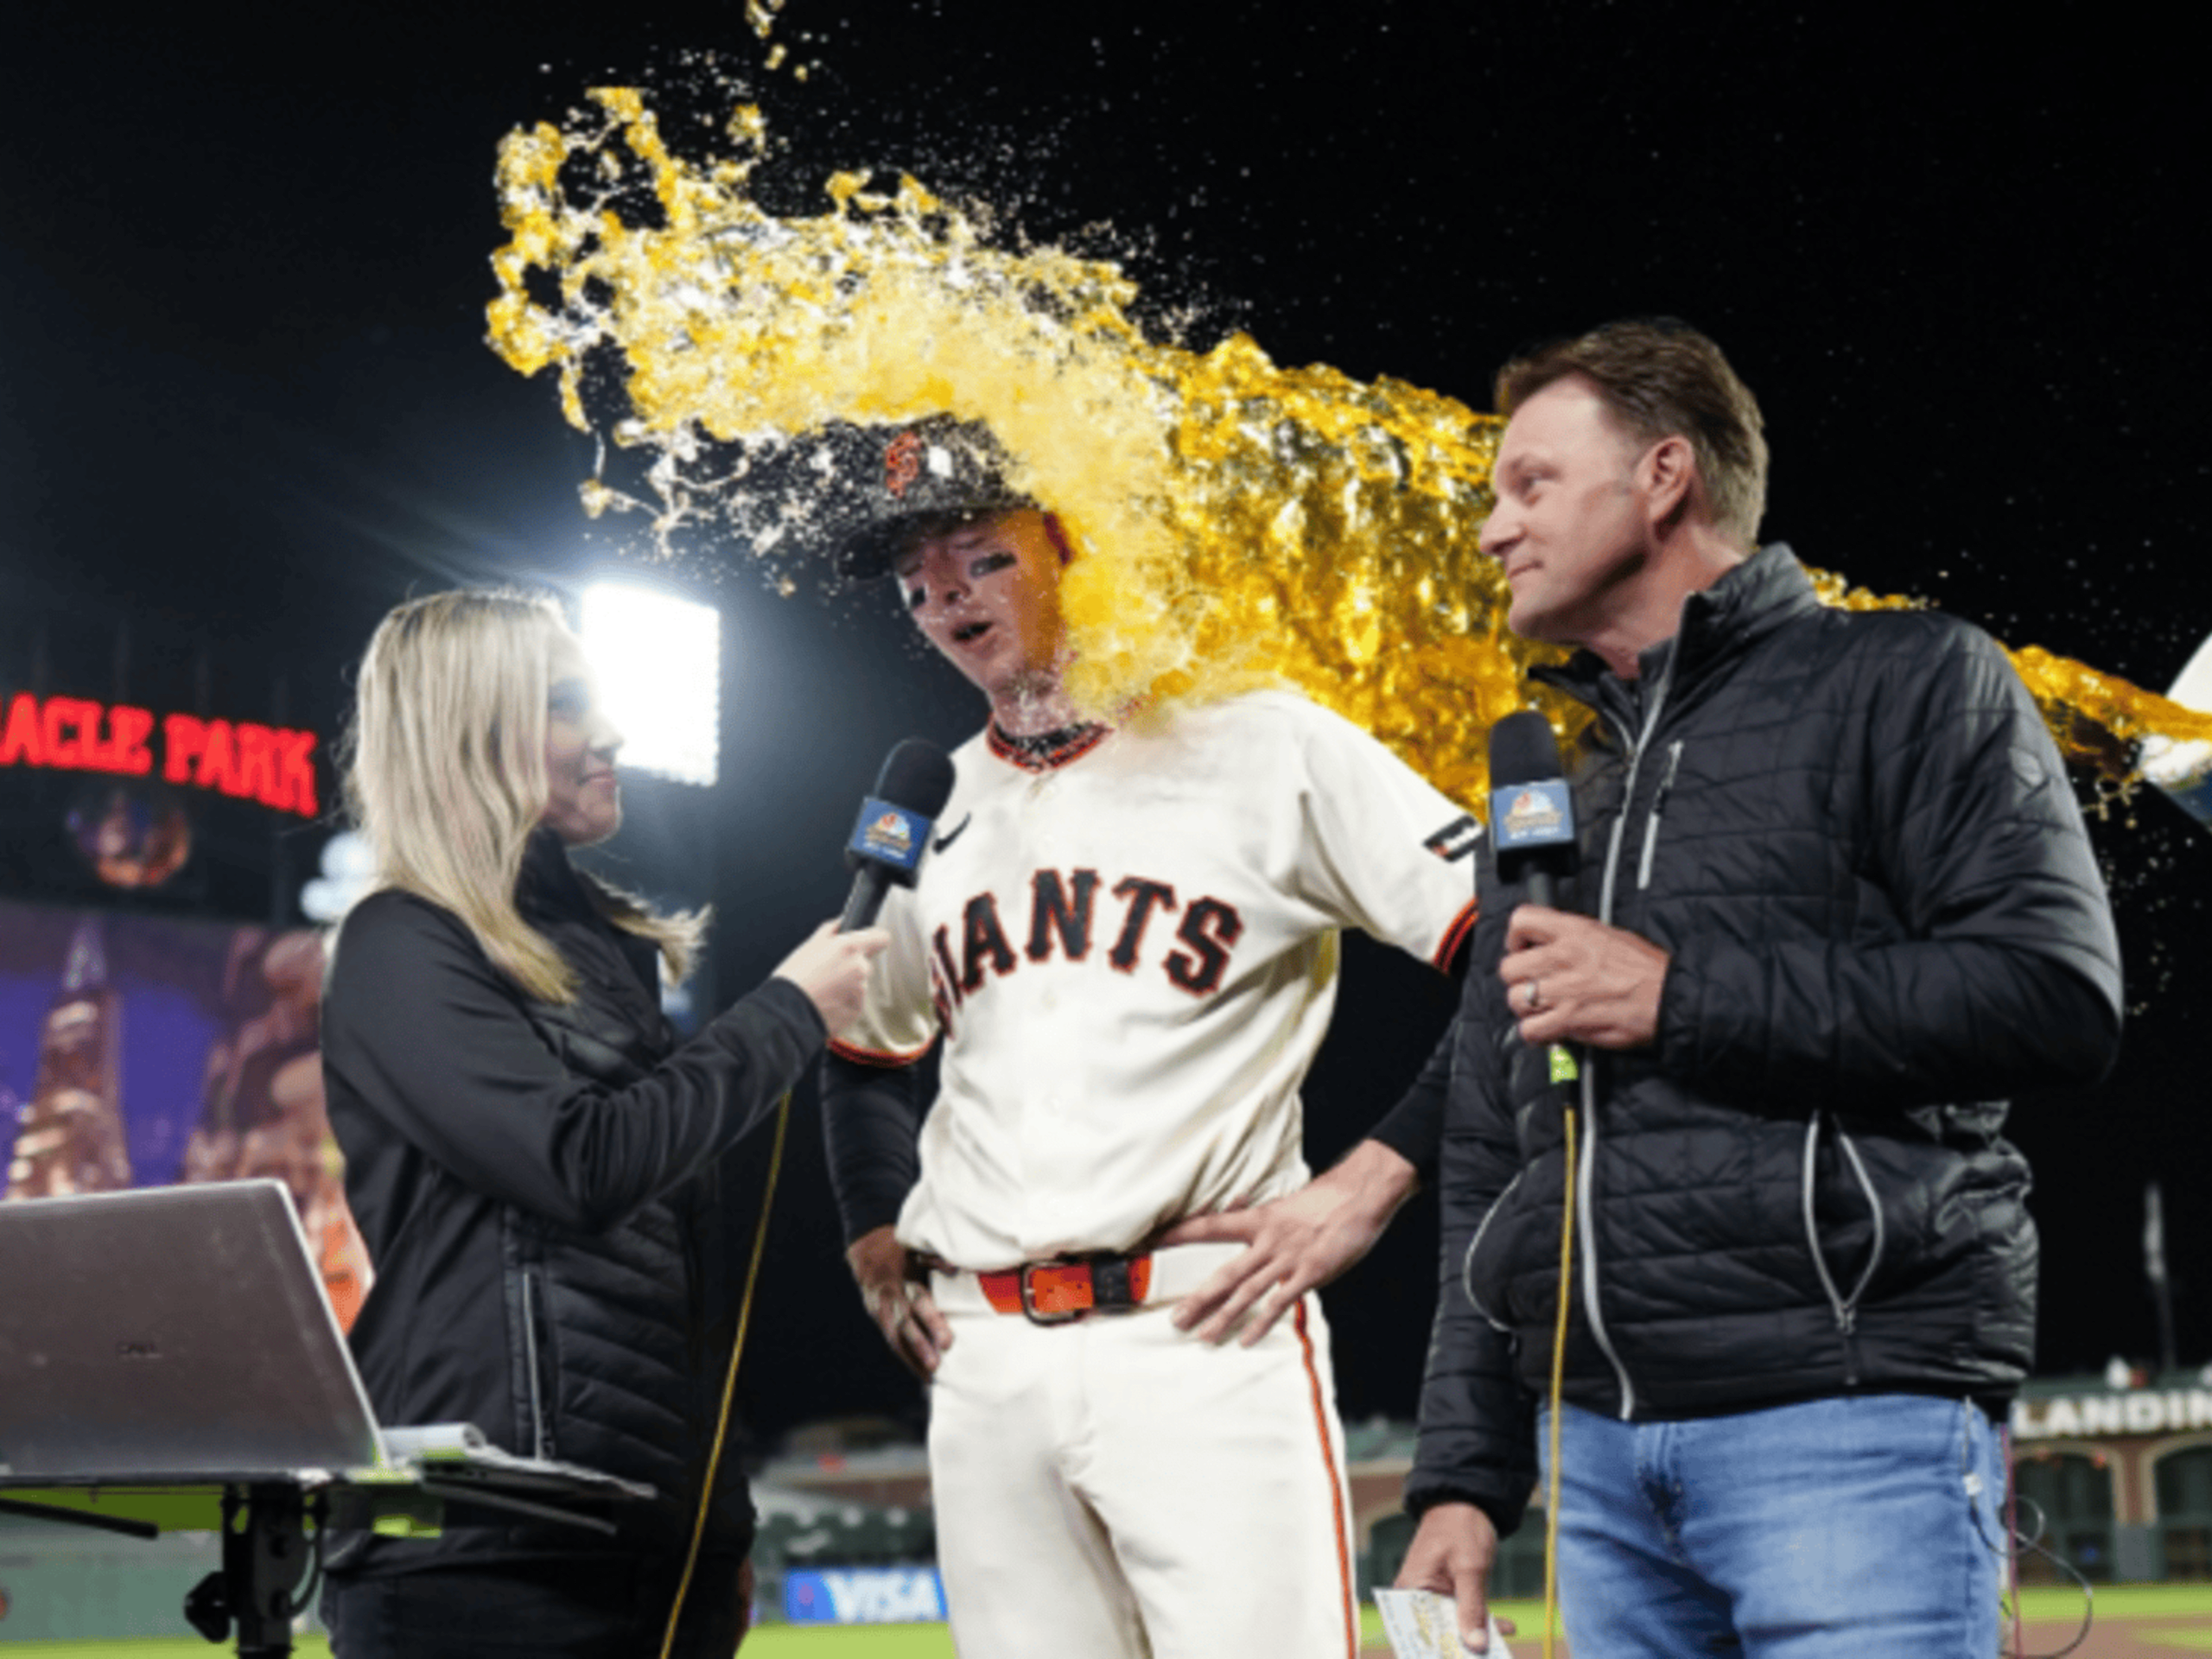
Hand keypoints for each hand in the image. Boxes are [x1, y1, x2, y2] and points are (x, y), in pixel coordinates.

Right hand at [774, 922, 890, 1035]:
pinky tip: (825, 1002)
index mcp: (851, 948)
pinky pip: (853, 1003)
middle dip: (851, 967)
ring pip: (858, 984)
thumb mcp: (810, 944)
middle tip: (827, 972)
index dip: (874, 939)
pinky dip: (842, 1003)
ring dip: (846, 986)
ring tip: (822, 990)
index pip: (882, 937)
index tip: (868, 942)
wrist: (787, 1011)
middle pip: (864, 963)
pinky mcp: (856, 1011)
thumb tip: (841, 924)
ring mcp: (860, 991)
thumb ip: (832, 930)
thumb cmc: (794, 978)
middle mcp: (860, 968)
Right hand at [846, 1224, 951, 1378]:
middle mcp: (888, 1296)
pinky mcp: (879, 1319)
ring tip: (931, 1376)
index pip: (917, 1301)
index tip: (946, 1342)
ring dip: (912, 1358)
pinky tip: (923, 1373)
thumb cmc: (902, 1250)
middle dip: (920, 1346)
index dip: (931, 1321)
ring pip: (894, 1337)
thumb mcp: (916, 1247)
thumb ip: (935, 1258)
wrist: (868, 1252)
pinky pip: (892, 1341)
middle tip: (936, 1365)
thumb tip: (954, 1267)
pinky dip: (907, 1358)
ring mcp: (880, 1310)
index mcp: (901, 1277)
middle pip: (904, 1324)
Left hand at [1163, 1140, 1418, 1344]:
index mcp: (1258, 1219)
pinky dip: (1261, 1322)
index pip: (1210, 1225)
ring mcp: (1286, 1259)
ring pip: (1246, 1293)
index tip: (1152, 1240)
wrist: (1360, 1195)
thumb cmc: (1326, 1200)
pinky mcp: (1308, 1273)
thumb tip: (1252, 1239)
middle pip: (1224, 1274)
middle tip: (1176, 1320)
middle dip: (1199, 1300)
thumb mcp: (1288, 1207)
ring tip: (1203, 1337)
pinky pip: (1279, 1302)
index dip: (1180, 1233)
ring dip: (1223, 1317)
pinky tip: (1245, 1339)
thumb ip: (1267, 1226)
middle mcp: (1266, 1240)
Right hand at [1396, 1502, 1514, 1652]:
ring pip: (1454, 1629)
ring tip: (1502, 1649)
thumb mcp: (1470, 1568)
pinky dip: (1482, 1624)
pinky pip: (1464, 1616)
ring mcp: (1434, 1597)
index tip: (1461, 1658)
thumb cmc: (1461, 1527)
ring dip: (1477, 1639)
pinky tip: (1505, 1628)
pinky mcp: (1450, 1595)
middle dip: (1462, 1649)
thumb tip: (1476, 1646)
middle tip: (1488, 1655)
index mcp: (1409, 1591)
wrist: (1468, 1501)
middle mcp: (1417, 1598)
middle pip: (1437, 1635)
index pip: (1417, 1634)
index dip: (1436, 1652)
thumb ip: (1472, 1608)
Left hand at [1499, 904, 1666, 1049]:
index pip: (1522, 920)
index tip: (1523, 948)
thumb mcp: (1608, 935)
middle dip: (1519, 978)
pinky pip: (1529, 1030)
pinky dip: (1535, 1033)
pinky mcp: (1568, 1021)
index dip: (1516, 937)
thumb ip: (1574, 937)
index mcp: (1574, 932)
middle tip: (1534, 983)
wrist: (1669, 997)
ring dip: (1526, 1007)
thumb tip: (1550, 943)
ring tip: (1544, 1008)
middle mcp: (1563, 958)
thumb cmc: (1647, 969)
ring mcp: (1563, 991)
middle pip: (1509, 967)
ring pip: (1514, 999)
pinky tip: (1549, 1028)